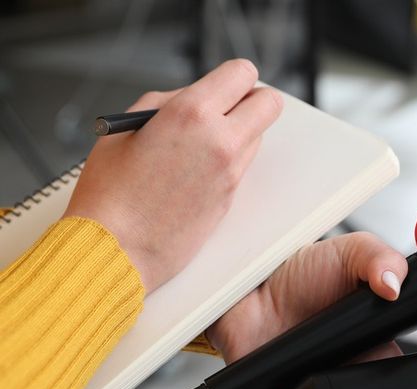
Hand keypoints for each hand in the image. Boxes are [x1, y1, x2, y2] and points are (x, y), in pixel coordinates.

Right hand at [63, 59, 282, 292]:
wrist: (116, 249)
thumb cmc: (110, 192)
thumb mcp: (127, 126)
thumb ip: (169, 102)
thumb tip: (197, 97)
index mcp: (192, 113)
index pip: (243, 73)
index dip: (235, 77)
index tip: (225, 85)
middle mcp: (221, 140)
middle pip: (269, 104)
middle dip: (252, 101)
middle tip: (228, 109)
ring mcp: (231, 173)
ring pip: (258, 137)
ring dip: (239, 133)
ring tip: (200, 146)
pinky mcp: (232, 199)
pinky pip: (242, 166)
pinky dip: (229, 161)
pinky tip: (196, 172)